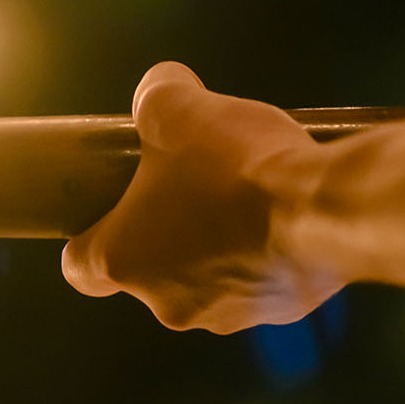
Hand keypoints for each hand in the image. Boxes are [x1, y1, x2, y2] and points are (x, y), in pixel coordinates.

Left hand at [61, 62, 343, 332]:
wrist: (325, 207)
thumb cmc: (234, 165)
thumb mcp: (176, 107)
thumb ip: (155, 96)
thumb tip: (160, 89)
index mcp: (123, 262)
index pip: (79, 267)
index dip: (87, 236)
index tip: (108, 210)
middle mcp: (167, 302)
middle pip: (149, 267)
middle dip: (164, 227)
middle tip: (188, 182)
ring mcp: (226, 314)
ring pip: (205, 277)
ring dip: (215, 242)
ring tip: (242, 193)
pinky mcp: (277, 312)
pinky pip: (257, 280)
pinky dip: (262, 252)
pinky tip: (280, 212)